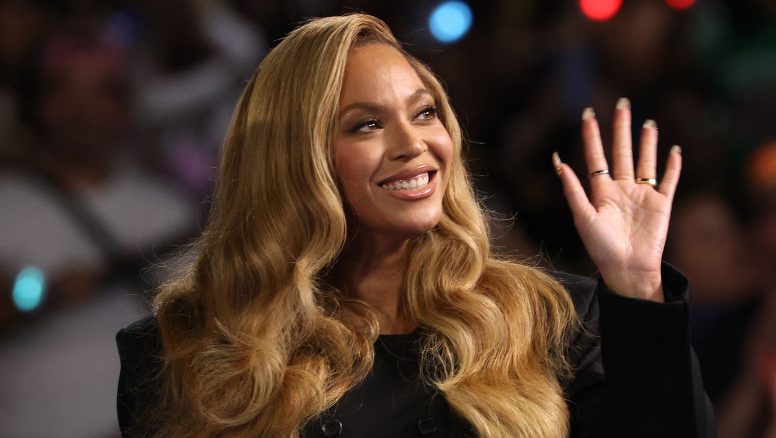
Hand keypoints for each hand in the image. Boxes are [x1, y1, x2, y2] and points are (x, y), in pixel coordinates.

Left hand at [553, 98, 681, 301]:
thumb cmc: (601, 248)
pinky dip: (673, 166)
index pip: (595, 156)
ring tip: (647, 122)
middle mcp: (621, 189)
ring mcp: (642, 195)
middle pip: (621, 152)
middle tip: (622, 104)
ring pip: (645, 162)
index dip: (592, 136)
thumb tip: (559, 162)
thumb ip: (573, 190)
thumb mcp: (583, 217)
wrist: (627, 269)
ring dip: (647, 143)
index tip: (588, 114)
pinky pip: (669, 181)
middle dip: (621, 129)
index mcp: (600, 191)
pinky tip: (674, 150)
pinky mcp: (661, 205)